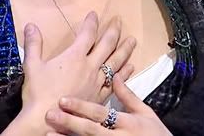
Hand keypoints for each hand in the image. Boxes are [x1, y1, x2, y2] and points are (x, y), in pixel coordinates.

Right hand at [13, 12, 136, 132]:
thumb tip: (30, 25)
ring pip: (115, 62)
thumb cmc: (38, 94)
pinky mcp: (100, 97)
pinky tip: (130, 67)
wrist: (47, 121)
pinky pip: (116, 81)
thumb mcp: (32, 66)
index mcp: (74, 56)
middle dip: (113, 31)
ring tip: (132, 41)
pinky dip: (124, 73)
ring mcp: (97, 82)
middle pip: (106, 45)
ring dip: (125, 50)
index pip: (87, 34)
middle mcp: (89, 66)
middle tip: (119, 20)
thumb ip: (33, 44)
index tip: (94, 14)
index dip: (91, 22)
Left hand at [43, 75, 171, 135]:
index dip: (81, 107)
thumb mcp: (145, 113)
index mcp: (127, 123)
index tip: (63, 99)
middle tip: (50, 114)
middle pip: (90, 130)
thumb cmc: (155, 133)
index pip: (100, 114)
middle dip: (69, 122)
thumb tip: (115, 73)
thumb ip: (128, 95)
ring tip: (49, 133)